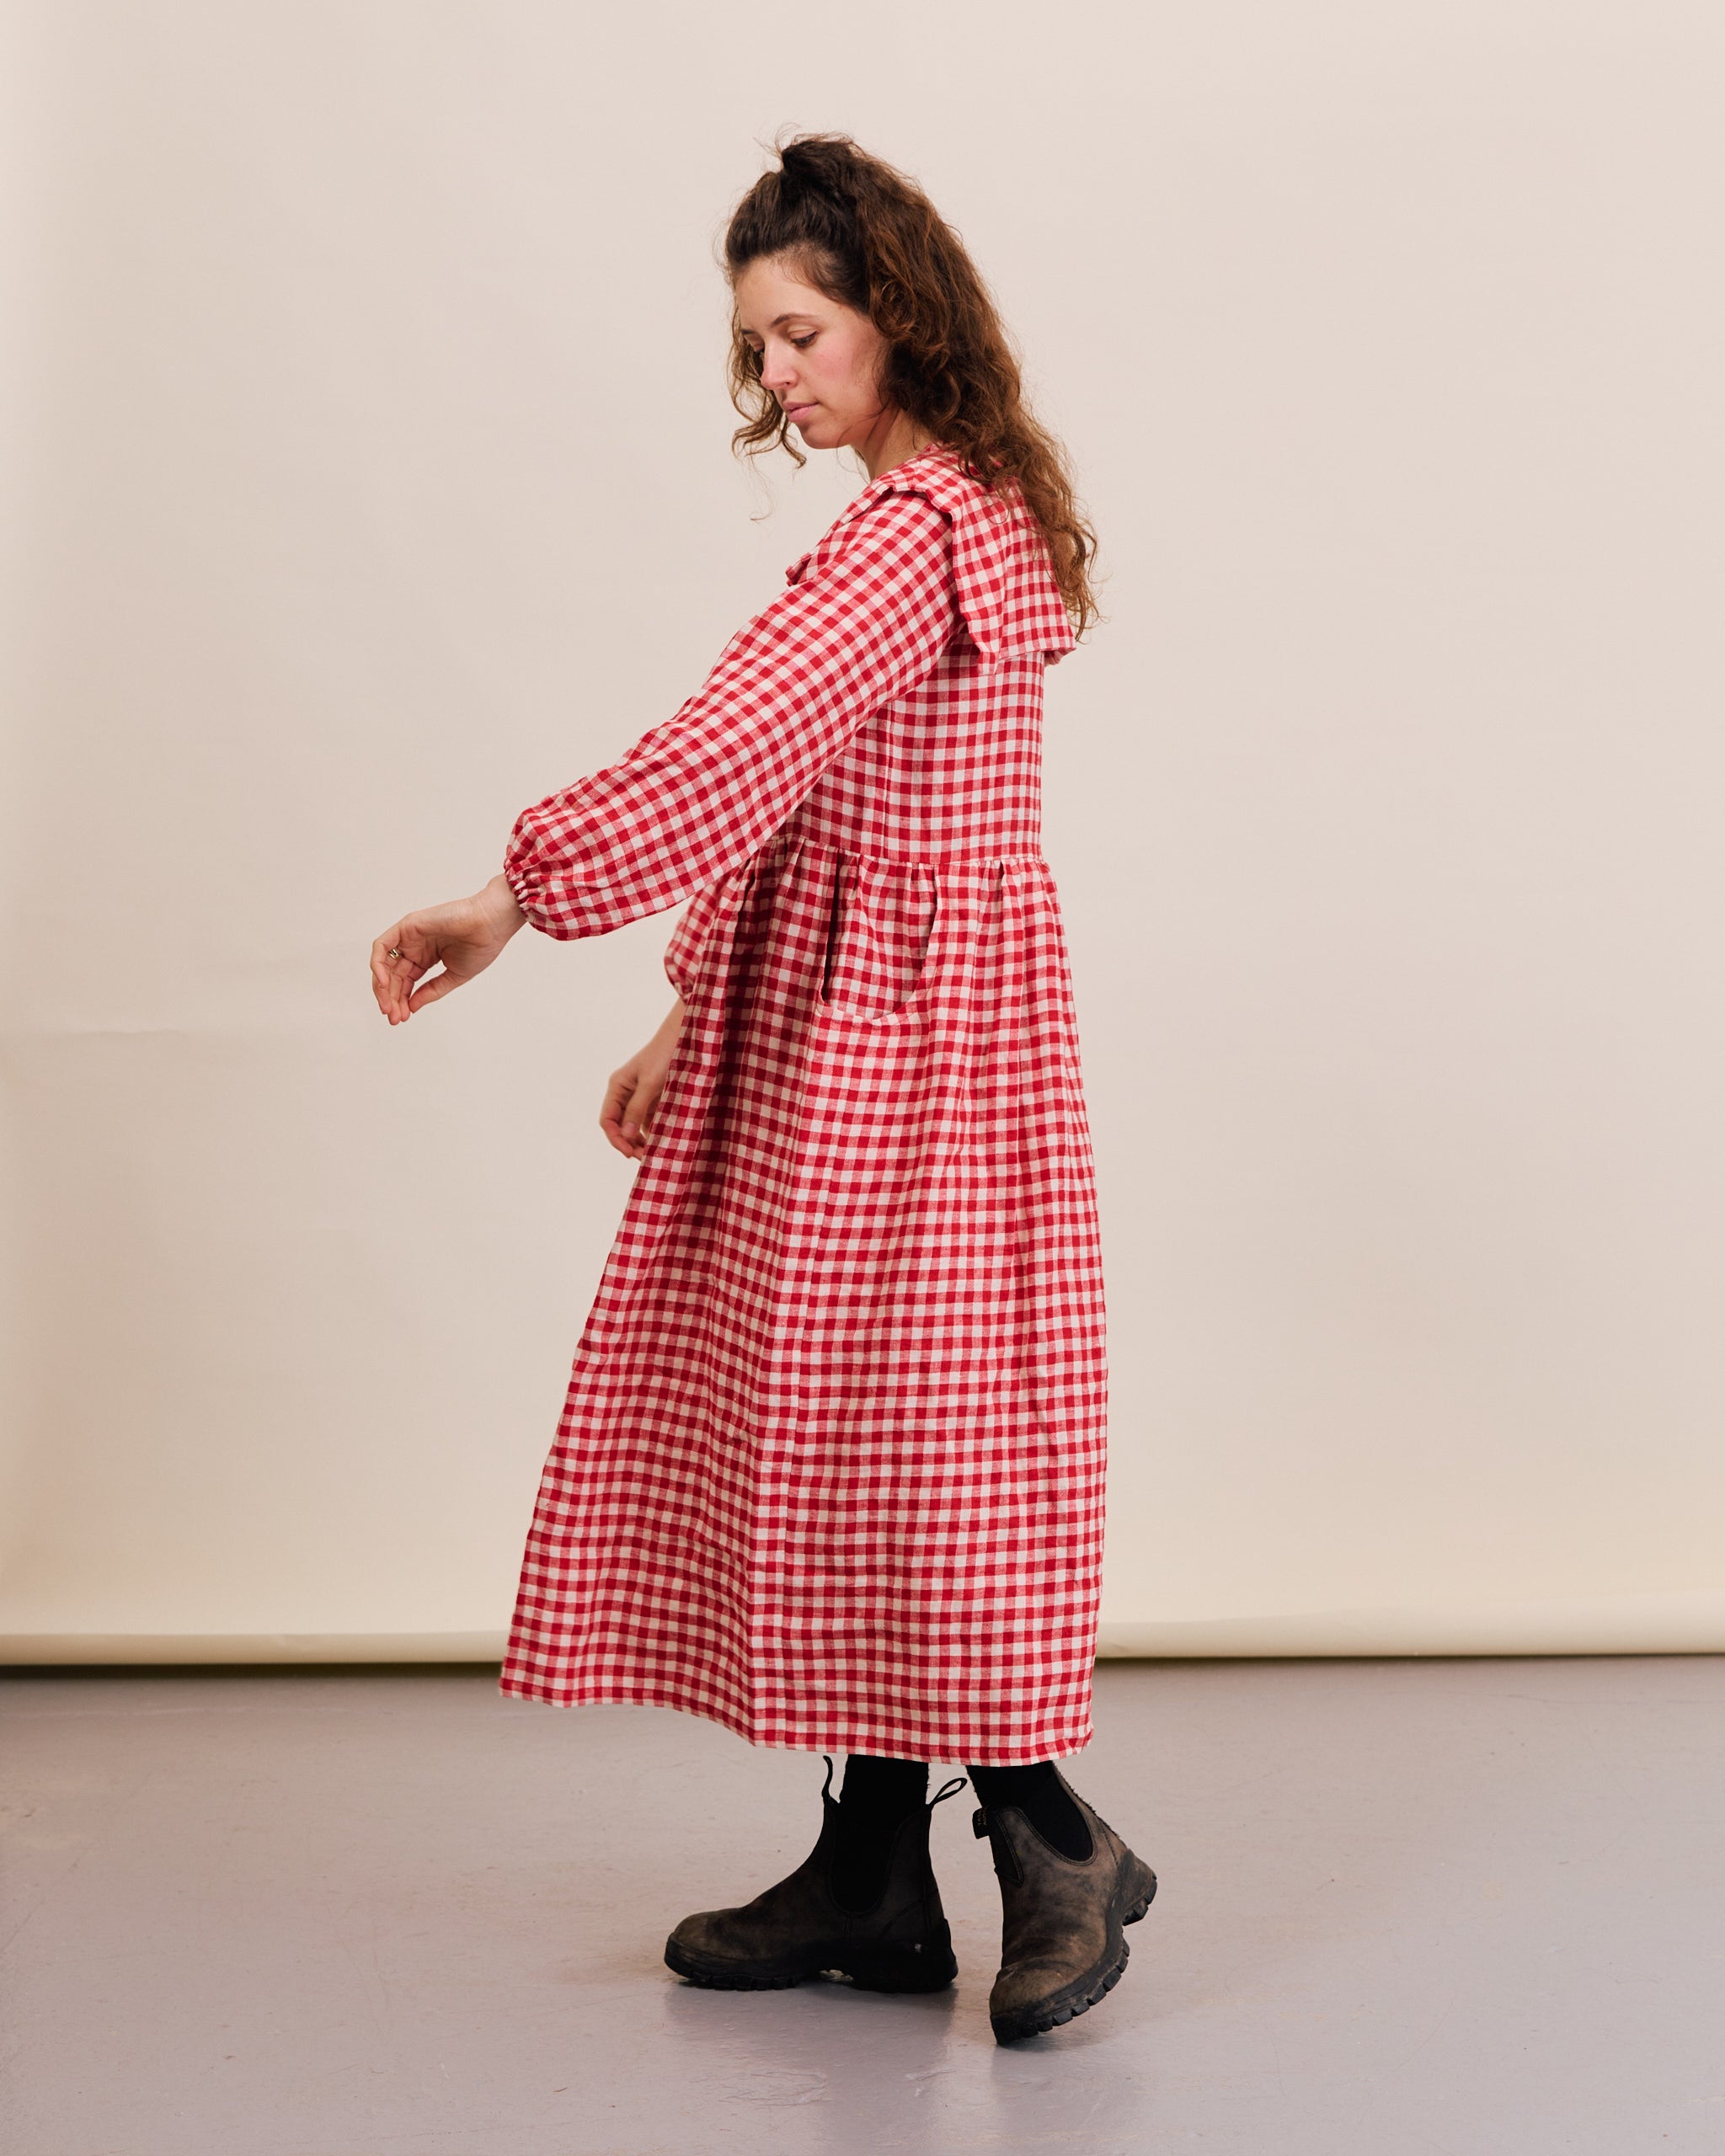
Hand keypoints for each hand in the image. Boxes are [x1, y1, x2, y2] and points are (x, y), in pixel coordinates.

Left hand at [371, 874, 525, 1023]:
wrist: (491, 924)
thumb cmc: (481, 946)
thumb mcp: (454, 977)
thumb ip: (431, 991)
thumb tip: (411, 1008)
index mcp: (426, 957)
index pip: (406, 982)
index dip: (401, 1001)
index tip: (402, 1018)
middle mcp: (414, 947)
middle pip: (393, 976)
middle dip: (391, 998)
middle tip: (394, 1017)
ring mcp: (409, 936)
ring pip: (384, 963)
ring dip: (382, 987)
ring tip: (389, 1006)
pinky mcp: (406, 926)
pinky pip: (382, 946)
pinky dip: (377, 965)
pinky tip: (385, 983)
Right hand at [600, 995, 688, 1160]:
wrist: (687, 1038)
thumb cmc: (665, 1056)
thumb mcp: (650, 1083)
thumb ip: (637, 1108)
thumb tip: (626, 1136)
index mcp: (617, 1087)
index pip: (607, 1120)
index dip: (615, 1139)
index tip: (629, 1153)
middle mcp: (625, 1093)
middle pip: (619, 1126)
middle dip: (628, 1143)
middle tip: (643, 1158)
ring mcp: (639, 1096)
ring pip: (634, 1126)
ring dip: (640, 1141)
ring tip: (652, 1154)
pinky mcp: (654, 1098)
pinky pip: (649, 1120)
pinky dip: (653, 1132)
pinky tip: (661, 1142)